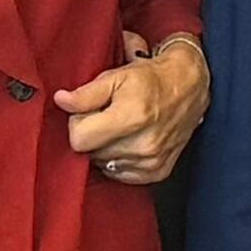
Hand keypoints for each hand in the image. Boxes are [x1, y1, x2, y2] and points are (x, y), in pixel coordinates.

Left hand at [57, 34, 210, 185]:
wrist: (189, 86)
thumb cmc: (152, 78)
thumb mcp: (116, 76)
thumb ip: (86, 93)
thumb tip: (62, 101)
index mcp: (131, 118)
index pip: (79, 139)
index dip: (78, 124)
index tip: (88, 113)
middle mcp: (143, 144)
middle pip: (91, 153)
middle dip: (93, 134)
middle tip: (106, 117)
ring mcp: (152, 161)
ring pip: (104, 164)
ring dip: (106, 148)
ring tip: (120, 127)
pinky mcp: (158, 172)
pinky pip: (122, 175)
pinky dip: (121, 160)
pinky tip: (130, 141)